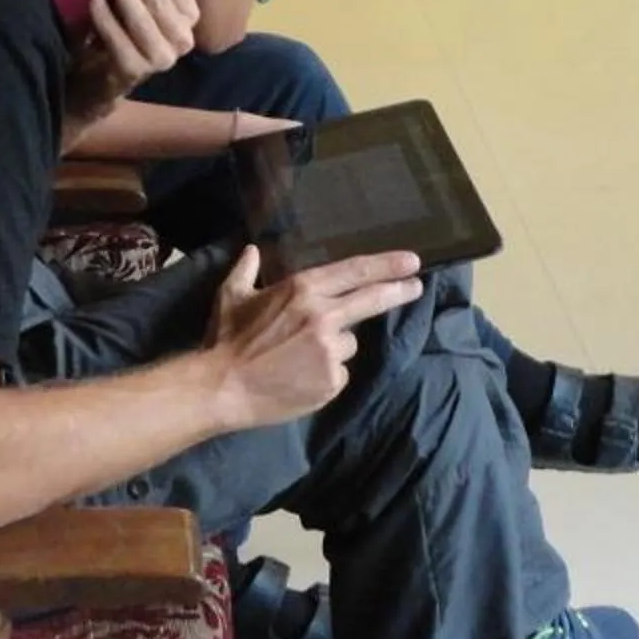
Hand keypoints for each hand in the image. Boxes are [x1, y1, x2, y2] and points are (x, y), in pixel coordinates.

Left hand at [82, 0, 199, 98]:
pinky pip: (119, 42)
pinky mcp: (135, 71)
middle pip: (163, 7)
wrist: (108, 66)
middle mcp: (182, 41)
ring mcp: (161, 59)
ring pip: (144, 24)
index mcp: (189, 19)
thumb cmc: (130, 21)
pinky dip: (106, 20)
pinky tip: (95, 0)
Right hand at [206, 246, 423, 430]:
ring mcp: (330, 351)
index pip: (355, 272)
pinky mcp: (332, 381)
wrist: (223, 388)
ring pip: (349, 343)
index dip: (386, 265)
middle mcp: (323, 316)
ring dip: (335, 346)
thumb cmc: (226, 339)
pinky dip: (327, 373)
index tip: (411, 261)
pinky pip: (339, 371)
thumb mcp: (232, 296)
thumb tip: (251, 250)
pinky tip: (300, 376)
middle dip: (399, 290)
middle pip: (372, 299)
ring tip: (300, 357)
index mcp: (303, 290)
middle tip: (416, 286)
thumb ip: (246, 269)